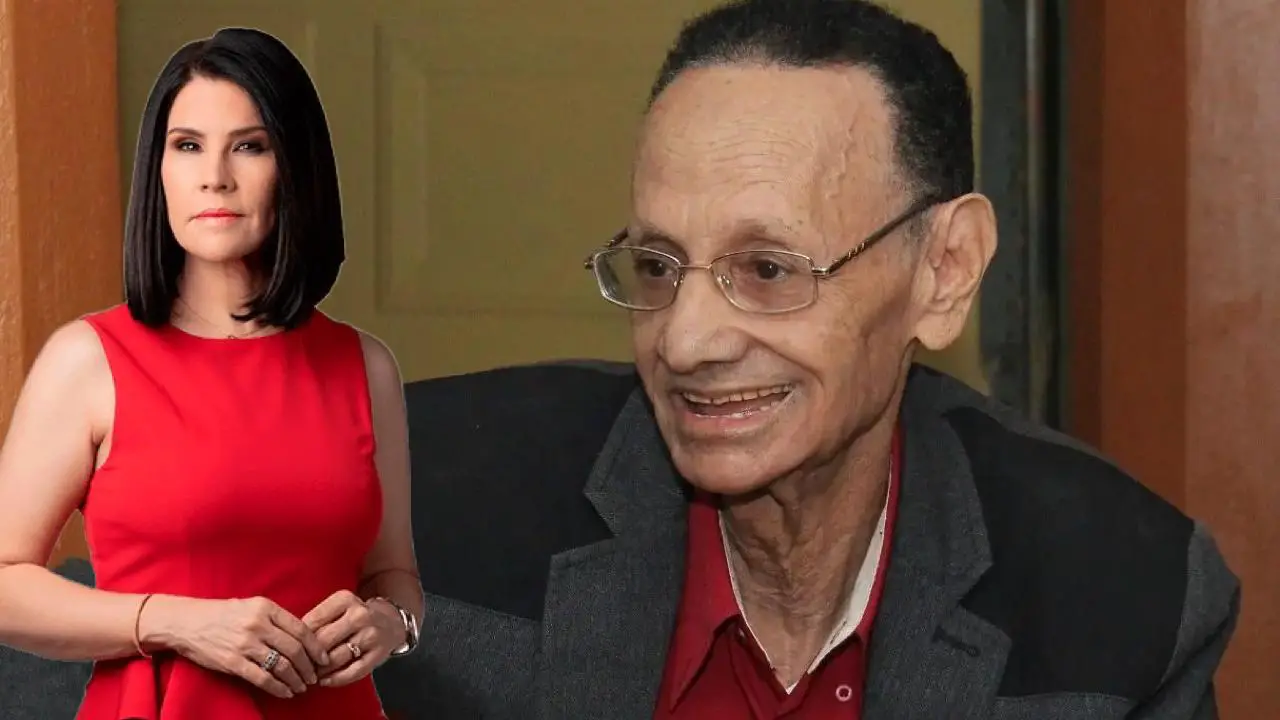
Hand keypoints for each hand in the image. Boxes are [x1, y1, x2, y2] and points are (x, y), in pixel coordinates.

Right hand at [147, 595, 330, 698]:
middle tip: (314, 677)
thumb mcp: (252, 605)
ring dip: (296, 680)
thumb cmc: (222, 613)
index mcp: (266, 608)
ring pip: (282, 666)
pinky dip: (278, 688)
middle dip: (309, 667)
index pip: (301, 629)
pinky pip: (263, 678)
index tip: (324, 658)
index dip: (316, 647)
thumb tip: (303, 636)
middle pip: (295, 650)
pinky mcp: (233, 662)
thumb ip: (276, 618)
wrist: (186, 622)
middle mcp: (258, 625)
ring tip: (301, 687)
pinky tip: (285, 692)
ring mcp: (245, 644)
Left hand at [301, 590, 402, 686]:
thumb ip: (317, 620)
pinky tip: (326, 681)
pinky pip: (353, 671)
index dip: (298, 639)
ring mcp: (371, 635)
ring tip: (310, 675)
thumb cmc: (355, 616)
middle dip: (308, 657)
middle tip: (298, 666)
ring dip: (320, 671)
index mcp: (345, 599)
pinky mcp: (379, 654)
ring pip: (336, 658)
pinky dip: (336, 679)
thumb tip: (291, 642)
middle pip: (323, 640)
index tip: (291, 649)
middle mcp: (360, 615)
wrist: (391, 621)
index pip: (313, 620)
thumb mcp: (338, 608)